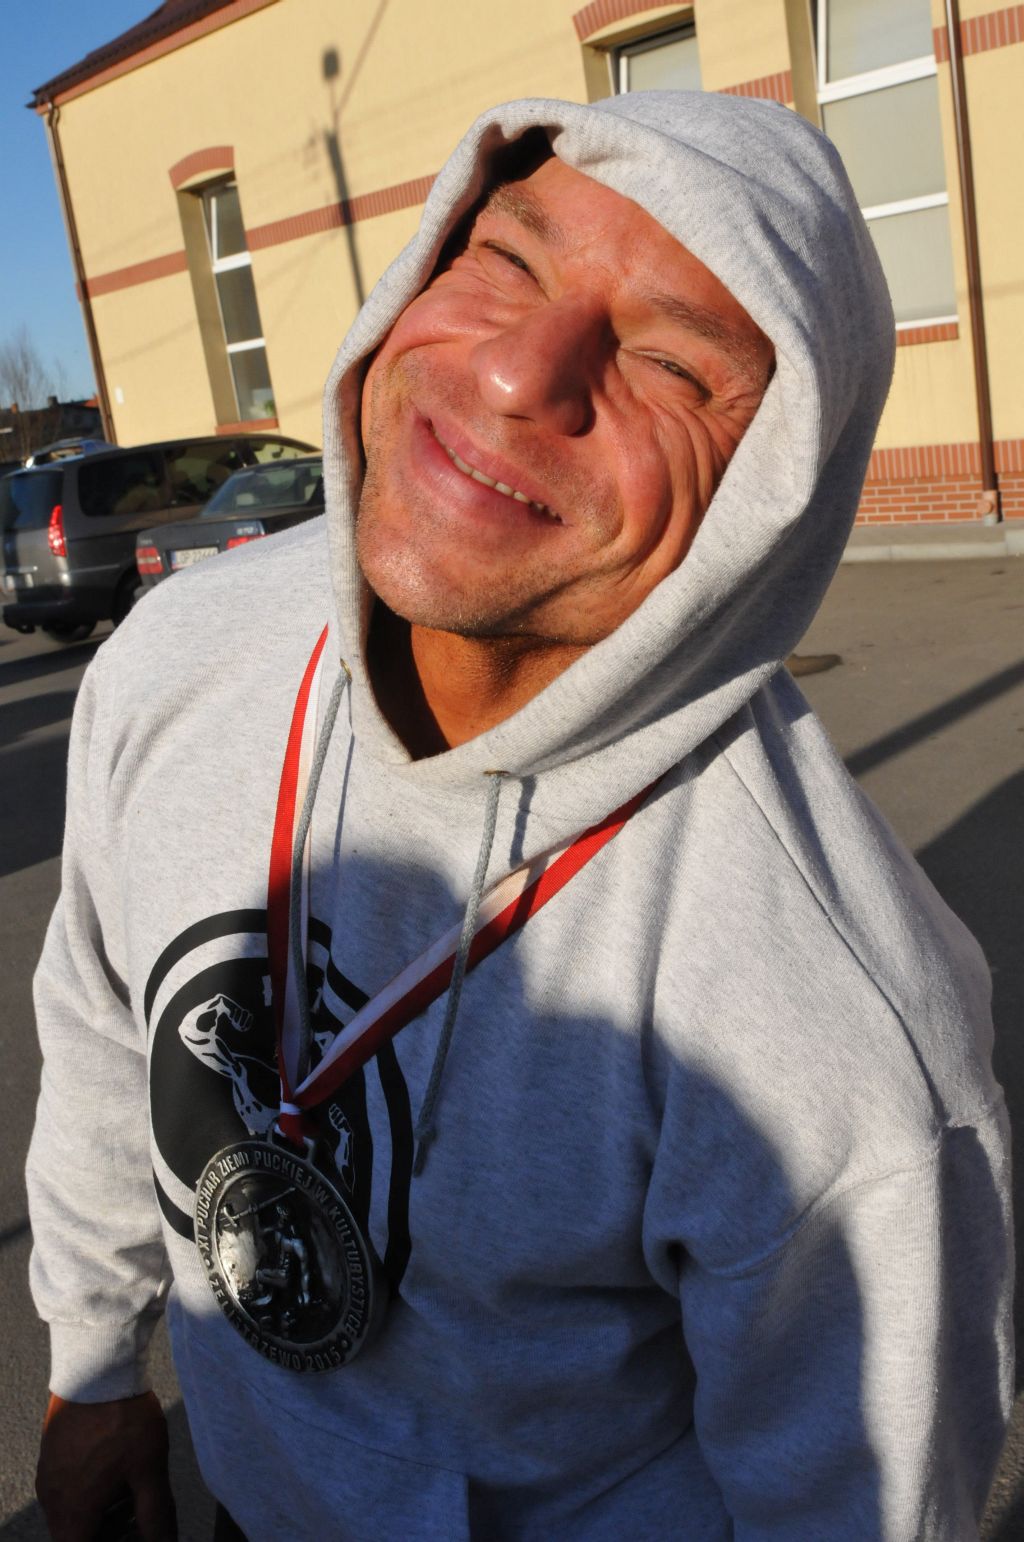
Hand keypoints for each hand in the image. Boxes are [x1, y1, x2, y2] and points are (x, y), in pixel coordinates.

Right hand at [36, 1391, 176, 1541]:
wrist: (97, 1368)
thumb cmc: (122, 1418)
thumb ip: (156, 1514)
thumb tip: (164, 1540)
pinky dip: (91, 1488)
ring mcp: (48, 1475)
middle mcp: (53, 1499)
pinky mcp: (51, 1454)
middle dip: (109, 1531)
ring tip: (132, 1487)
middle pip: (78, 1534)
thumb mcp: (149, 1470)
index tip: (134, 1533)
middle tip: (138, 1513)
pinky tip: (116, 1466)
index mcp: (73, 1512)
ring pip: (73, 1510)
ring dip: (102, 1510)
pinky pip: (68, 1486)